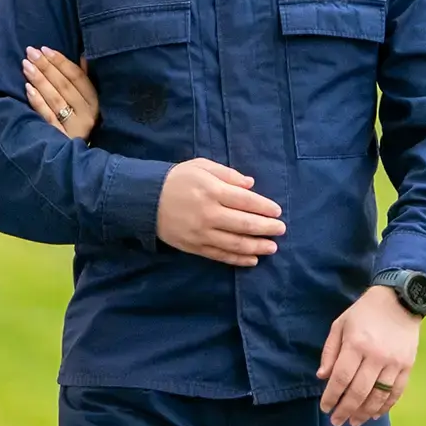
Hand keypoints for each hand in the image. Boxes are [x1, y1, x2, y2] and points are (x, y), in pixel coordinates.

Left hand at [23, 46, 99, 139]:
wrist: (73, 158)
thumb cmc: (76, 122)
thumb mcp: (85, 102)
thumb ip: (83, 81)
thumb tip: (82, 56)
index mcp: (94, 102)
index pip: (78, 77)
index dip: (61, 62)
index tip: (45, 49)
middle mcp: (87, 115)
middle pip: (65, 86)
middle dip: (47, 67)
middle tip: (31, 52)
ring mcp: (74, 128)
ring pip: (56, 99)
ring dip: (40, 80)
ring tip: (26, 65)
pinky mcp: (60, 138)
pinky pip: (47, 116)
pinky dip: (38, 101)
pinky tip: (28, 88)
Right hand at [155, 159, 285, 265]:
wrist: (145, 200)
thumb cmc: (177, 179)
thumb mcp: (201, 166)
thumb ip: (227, 174)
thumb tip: (251, 185)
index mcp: (212, 191)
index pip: (246, 201)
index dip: (264, 207)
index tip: (277, 212)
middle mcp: (208, 214)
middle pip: (244, 224)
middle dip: (266, 228)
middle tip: (281, 230)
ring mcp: (201, 233)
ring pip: (235, 243)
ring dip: (256, 246)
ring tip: (272, 247)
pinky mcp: (194, 247)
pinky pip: (220, 255)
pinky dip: (237, 259)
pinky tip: (252, 259)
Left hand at [317, 286, 421, 425]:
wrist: (399, 300)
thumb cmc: (363, 313)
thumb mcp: (339, 326)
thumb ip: (330, 352)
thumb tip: (323, 377)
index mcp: (356, 344)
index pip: (341, 378)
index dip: (332, 397)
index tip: (325, 408)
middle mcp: (376, 356)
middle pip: (359, 391)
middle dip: (346, 410)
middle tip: (337, 422)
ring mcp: (395, 362)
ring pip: (379, 395)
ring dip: (365, 413)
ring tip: (354, 422)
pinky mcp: (408, 365)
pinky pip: (397, 391)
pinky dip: (386, 406)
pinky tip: (375, 414)